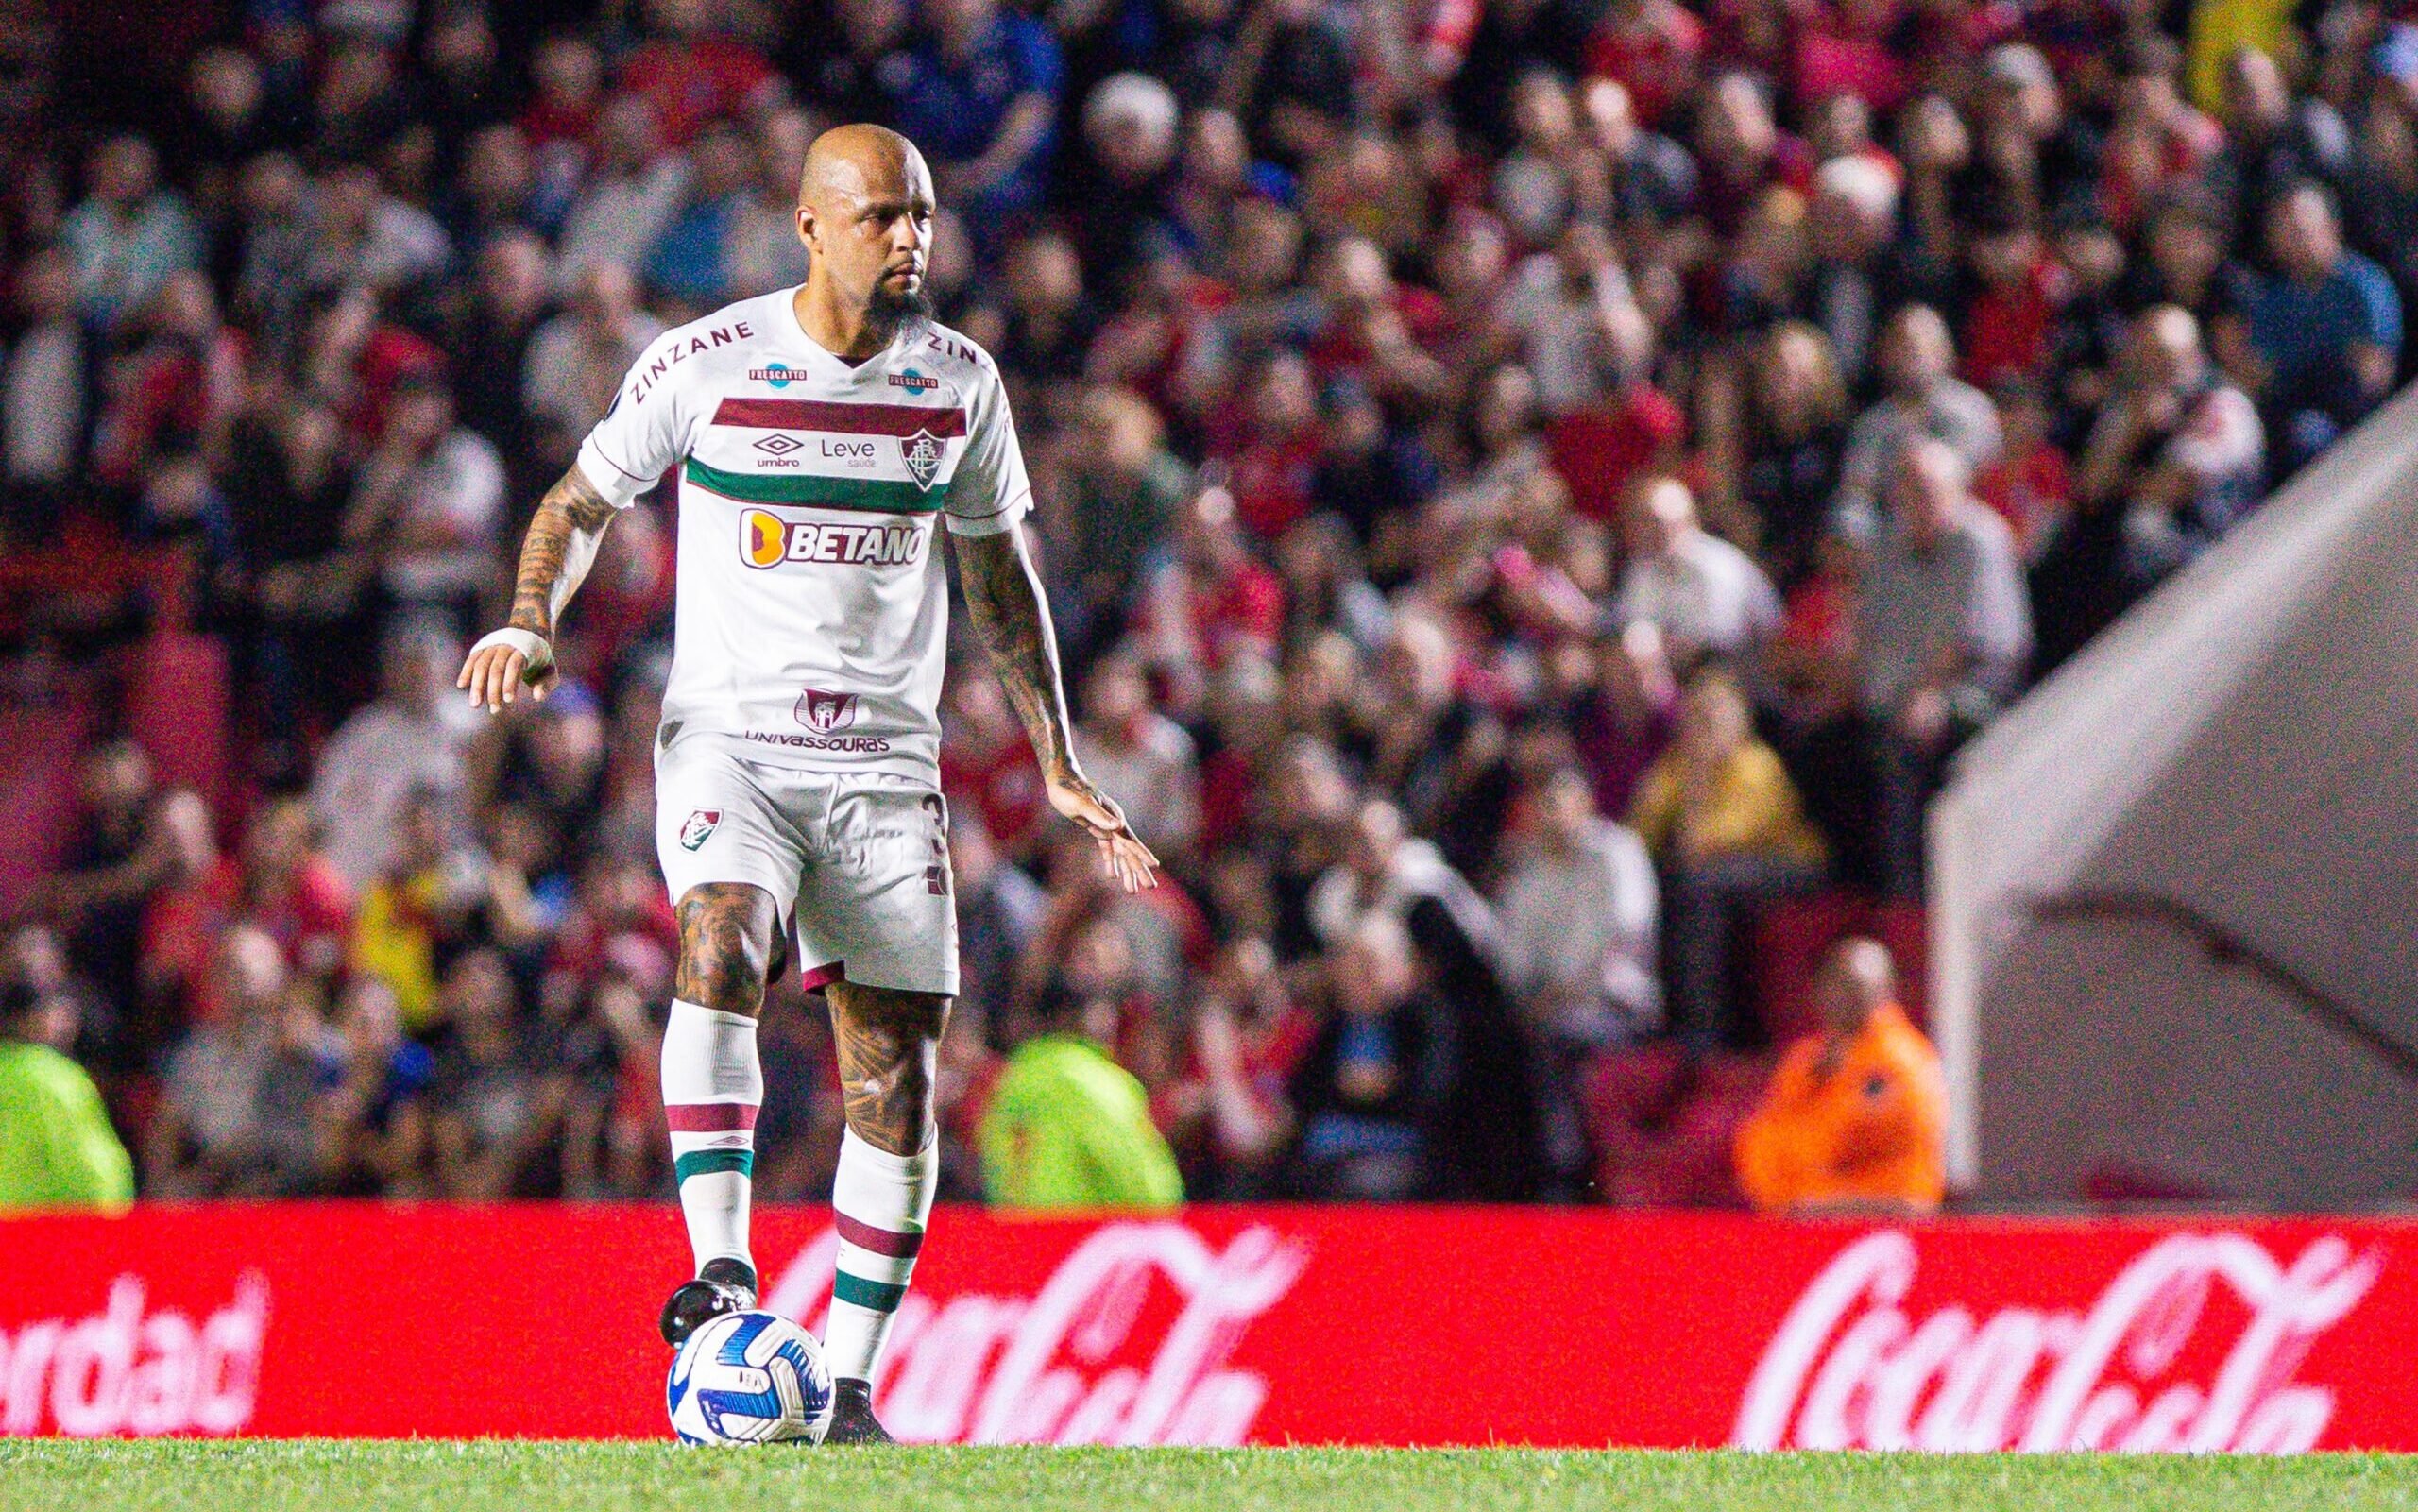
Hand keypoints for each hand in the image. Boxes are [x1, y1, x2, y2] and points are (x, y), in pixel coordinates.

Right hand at [457, 634, 556, 712]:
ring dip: (477, 685)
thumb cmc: (541, 659)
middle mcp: (506, 646)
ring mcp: (492, 646)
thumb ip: (547, 684)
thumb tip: (537, 697)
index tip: (509, 701)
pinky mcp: (482, 648)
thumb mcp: (551, 670)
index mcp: (524, 650)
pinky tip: (462, 685)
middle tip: (494, 710)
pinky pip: (472, 659)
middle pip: (496, 668)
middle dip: (493, 690)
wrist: (530, 634)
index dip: (510, 683)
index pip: (514, 666)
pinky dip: (466, 671)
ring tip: (475, 704)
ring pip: (481, 664)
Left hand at [1045, 768, 1160, 891]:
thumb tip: (1119, 825)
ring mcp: (1106, 825)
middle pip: (1129, 850)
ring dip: (1126, 869)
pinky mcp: (1096, 826)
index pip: (1131, 841)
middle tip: (1149, 887)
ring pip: (1120, 852)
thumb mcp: (1082, 804)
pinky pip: (1107, 847)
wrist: (1060, 778)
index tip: (1154, 866)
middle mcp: (1114, 823)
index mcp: (1114, 819)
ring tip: (1132, 889)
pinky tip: (1112, 874)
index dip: (1142, 854)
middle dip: (1138, 869)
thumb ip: (1100, 816)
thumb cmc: (1068, 790)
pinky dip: (1110, 860)